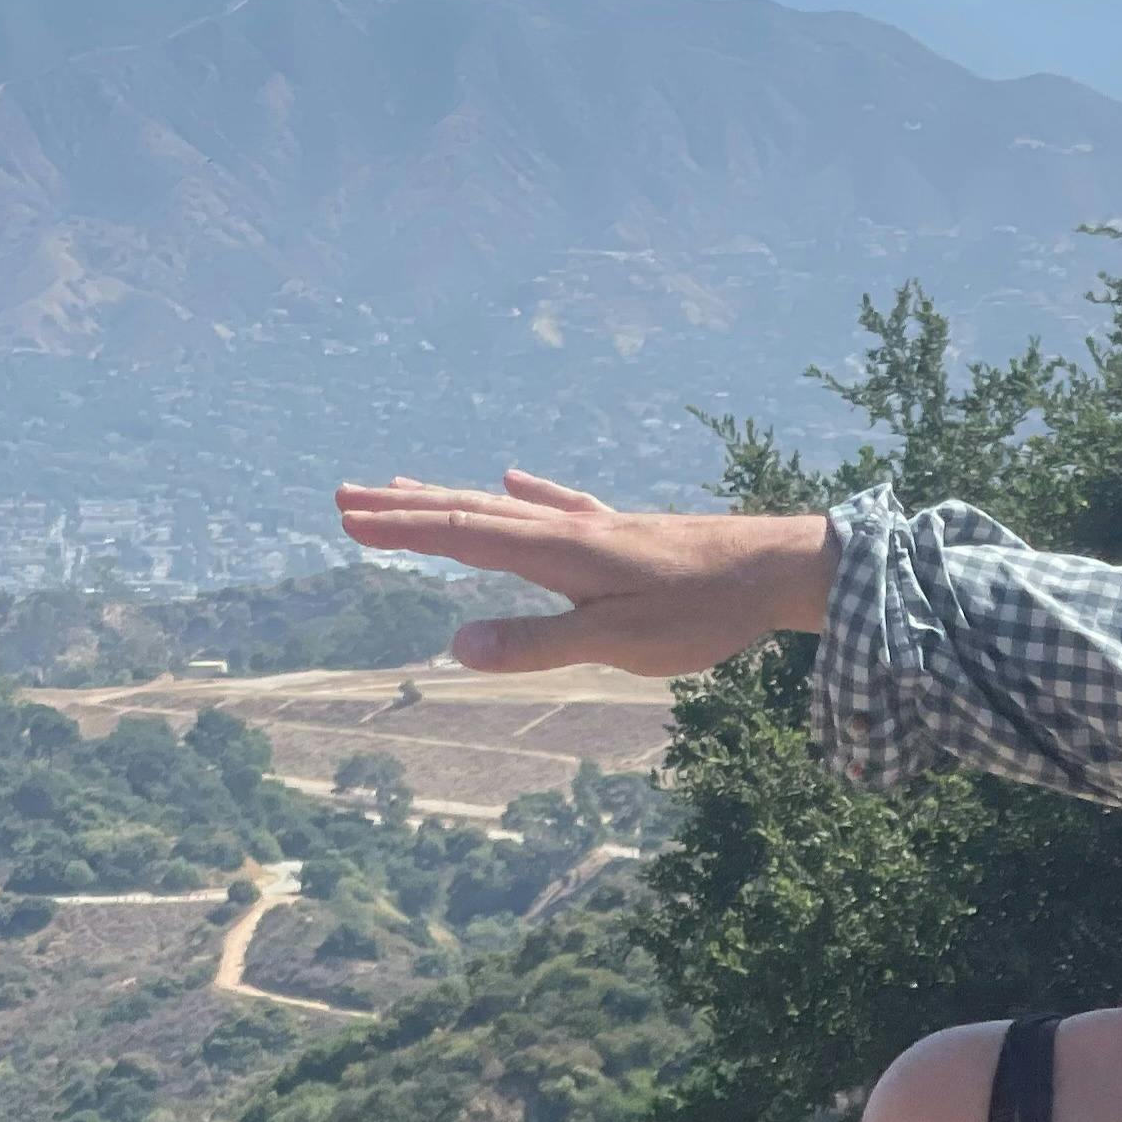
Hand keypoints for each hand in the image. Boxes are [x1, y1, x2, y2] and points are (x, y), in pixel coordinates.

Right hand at [331, 471, 834, 675]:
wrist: (777, 568)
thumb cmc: (700, 612)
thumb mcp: (615, 643)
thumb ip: (535, 644)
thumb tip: (455, 645)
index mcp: (557, 552)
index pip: (460, 535)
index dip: (400, 530)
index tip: (345, 519)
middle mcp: (568, 527)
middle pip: (471, 510)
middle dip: (404, 507)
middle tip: (343, 497)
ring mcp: (596, 524)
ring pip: (505, 504)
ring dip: (448, 497)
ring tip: (401, 487)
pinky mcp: (625, 531)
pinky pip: (558, 503)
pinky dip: (524, 490)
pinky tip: (513, 476)